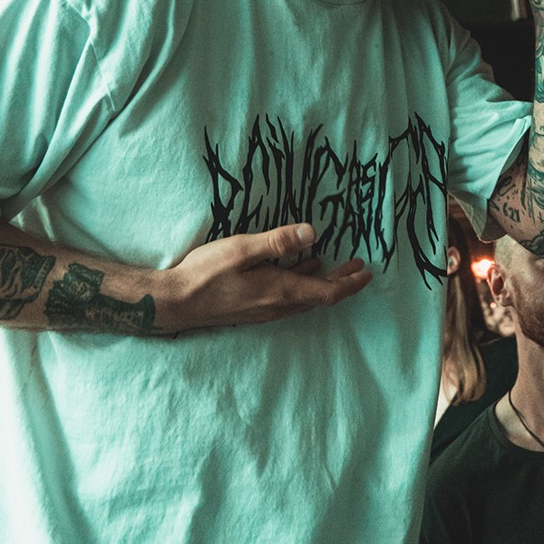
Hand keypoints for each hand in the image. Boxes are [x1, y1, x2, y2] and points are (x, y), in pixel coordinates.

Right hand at [161, 222, 371, 330]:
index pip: (327, 292)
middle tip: (358, 267)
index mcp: (281, 292)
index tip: (367, 272)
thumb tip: (313, 232)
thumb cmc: (206, 274)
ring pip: (304, 299)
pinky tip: (298, 270)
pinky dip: (302, 284)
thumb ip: (278, 242)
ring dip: (322, 282)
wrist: (176, 303)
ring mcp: (265, 310)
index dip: (350, 283)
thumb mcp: (242, 249)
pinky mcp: (253, 309)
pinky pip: (288, 299)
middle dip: (341, 281)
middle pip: (319, 297)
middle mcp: (277, 306)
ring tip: (335, 265)